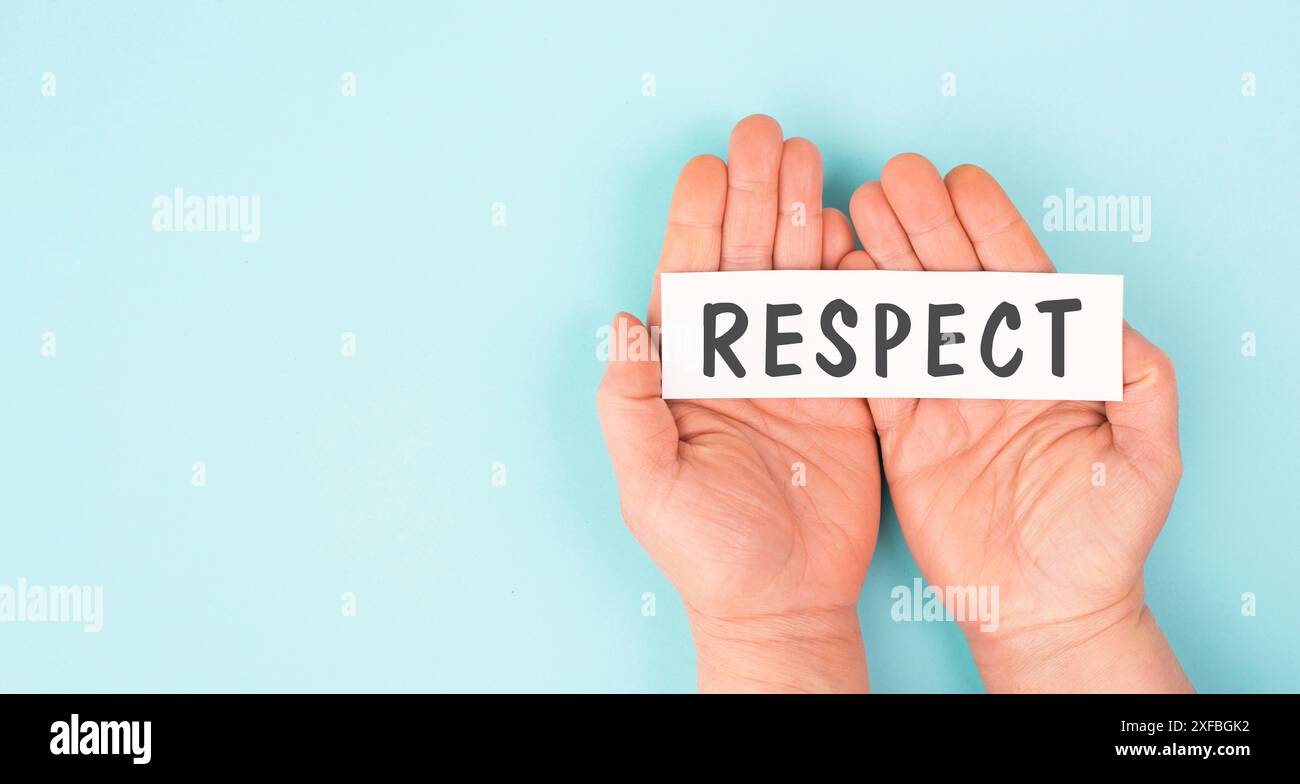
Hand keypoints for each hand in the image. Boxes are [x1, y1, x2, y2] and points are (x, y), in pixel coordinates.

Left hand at [597, 116, 878, 691]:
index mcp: (685, 370)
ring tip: (807, 162)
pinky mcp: (843, 391)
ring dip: (800, 217)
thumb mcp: (648, 482)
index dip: (695, 219)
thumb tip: (618, 321)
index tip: (707, 165)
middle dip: (753, 194)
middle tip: (766, 135)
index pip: (687, 277)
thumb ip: (627, 403)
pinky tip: (848, 232)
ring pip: (796, 276)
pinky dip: (849, 275)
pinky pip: (847, 320)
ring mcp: (792, 369)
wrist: (781, 601)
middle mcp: (737, 357)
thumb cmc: (704, 549)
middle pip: (744, 258)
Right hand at [844, 154, 1190, 691]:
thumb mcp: (1146, 458)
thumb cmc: (1106, 539)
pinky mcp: (905, 436)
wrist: (1047, 608)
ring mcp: (944, 399)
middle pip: (953, 281)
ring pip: (908, 315)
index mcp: (1048, 363)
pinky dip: (855, 333)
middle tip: (892, 178)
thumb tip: (1108, 317)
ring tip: (855, 212)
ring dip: (883, 262)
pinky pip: (875, 375)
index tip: (960, 181)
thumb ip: (1140, 383)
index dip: (988, 228)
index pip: (1017, 278)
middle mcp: (992, 369)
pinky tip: (836, 287)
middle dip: (923, 226)